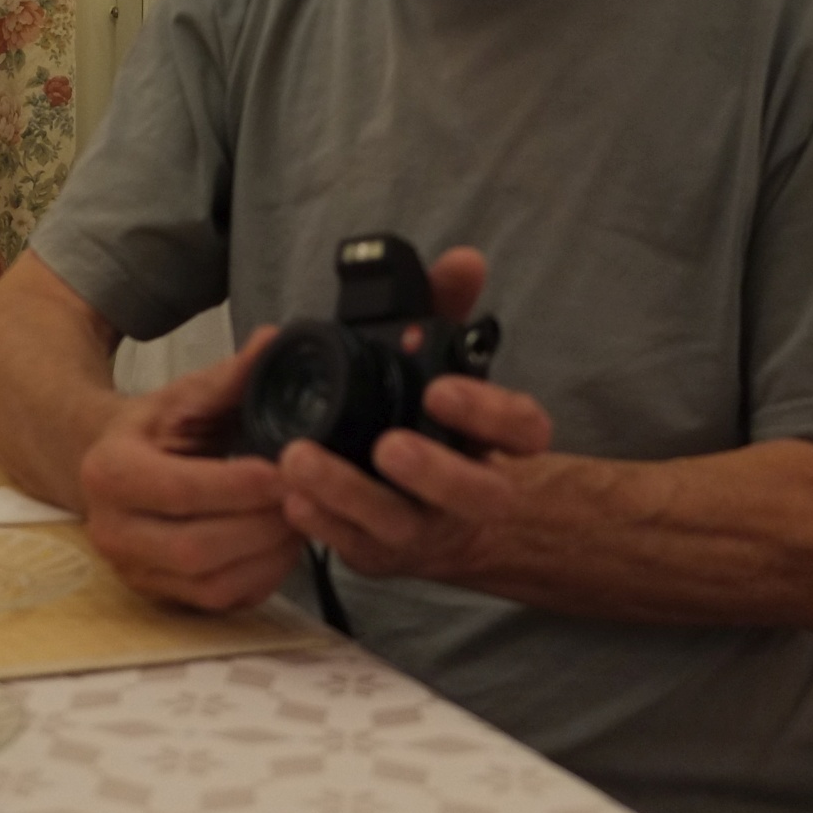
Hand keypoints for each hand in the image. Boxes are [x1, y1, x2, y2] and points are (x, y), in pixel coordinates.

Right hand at [77, 330, 300, 612]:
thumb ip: (229, 377)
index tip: (286, 470)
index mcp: (111, 472)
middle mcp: (112, 530)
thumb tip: (276, 341)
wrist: (106, 468)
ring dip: (267, 557)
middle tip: (307, 498)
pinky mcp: (159, 596)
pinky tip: (282, 547)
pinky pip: (218, 604)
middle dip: (261, 526)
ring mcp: (134, 571)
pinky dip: (260, 579)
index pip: (181, 489)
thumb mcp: (182, 397)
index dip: (239, 486)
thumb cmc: (151, 432)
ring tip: (301, 520)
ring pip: (210, 584)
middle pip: (196, 547)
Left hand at [275, 245, 558, 587]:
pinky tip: (289, 498)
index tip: (440, 390)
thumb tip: (463, 260)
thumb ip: (447, 309)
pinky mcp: (379, 553)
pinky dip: (321, 524)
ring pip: (399, 523)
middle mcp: (470, 492)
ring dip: (348, 493)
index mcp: (495, 442)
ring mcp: (424, 527)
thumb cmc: (429, 421)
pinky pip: (352, 545)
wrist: (434, 513)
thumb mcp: (439, 361)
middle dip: (433, 471)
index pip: (524, 430)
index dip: (491, 414)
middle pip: (475, 493)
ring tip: (299, 460)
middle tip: (387, 445)